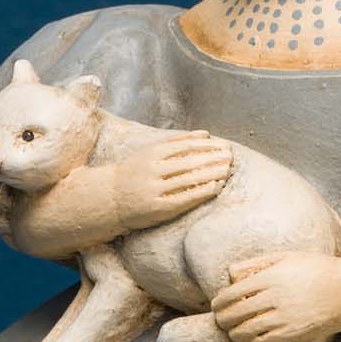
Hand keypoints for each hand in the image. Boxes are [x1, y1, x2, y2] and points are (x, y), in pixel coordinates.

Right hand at [113, 132, 232, 229]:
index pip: (186, 146)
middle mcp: (153, 170)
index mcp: (152, 153)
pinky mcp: (158, 208)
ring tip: (228, 170)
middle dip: (213, 159)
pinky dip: (202, 191)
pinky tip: (216, 187)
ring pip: (189, 179)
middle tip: (231, 157)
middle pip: (190, 162)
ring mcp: (155, 189)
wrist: (109, 198)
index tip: (224, 145)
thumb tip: (206, 133)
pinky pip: (185, 198)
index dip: (207, 146)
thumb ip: (177, 142)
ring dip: (211, 174)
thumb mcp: (150, 152)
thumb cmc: (134, 173)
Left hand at [211, 251, 340, 341]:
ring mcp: (284, 318)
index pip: (232, 293)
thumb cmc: (318, 269)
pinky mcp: (293, 334)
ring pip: (245, 332)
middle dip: (222, 319)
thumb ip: (257, 263)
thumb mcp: (288, 256)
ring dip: (234, 333)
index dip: (219, 302)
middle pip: (234, 314)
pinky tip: (251, 339)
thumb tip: (231, 275)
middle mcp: (275, 298)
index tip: (216, 305)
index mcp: (271, 276)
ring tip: (234, 331)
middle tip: (220, 320)